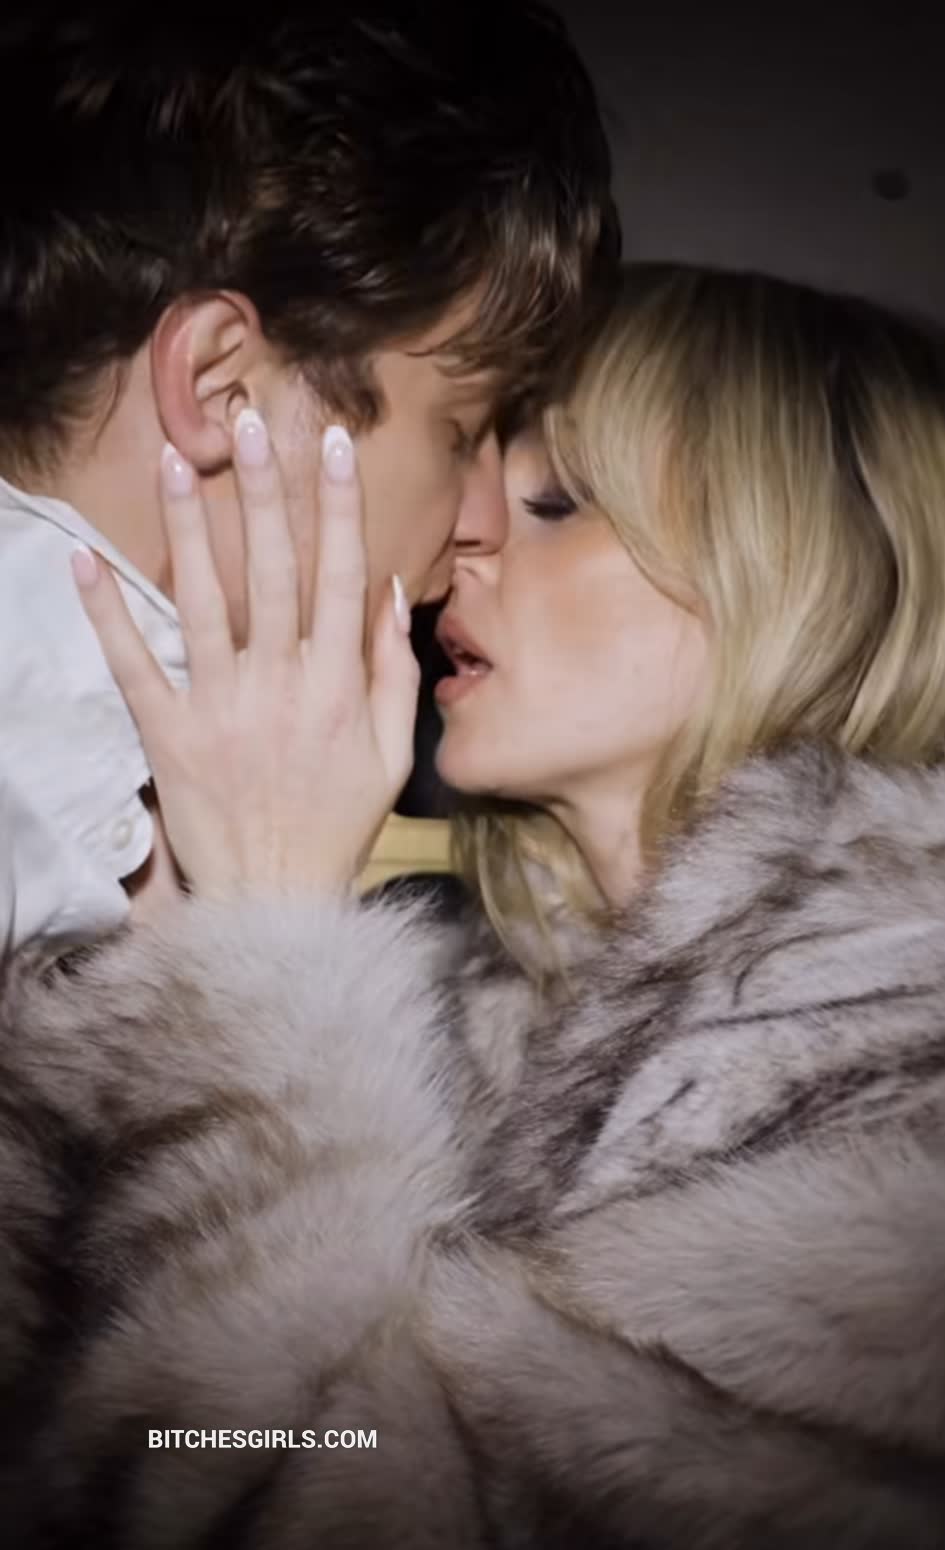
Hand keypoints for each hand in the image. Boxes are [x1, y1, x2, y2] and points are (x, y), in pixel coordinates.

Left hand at [71, 410, 418, 899]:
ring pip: (202, 601)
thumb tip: (386, 592)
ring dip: (190, 527)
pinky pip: (134, 665)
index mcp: (337, 687)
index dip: (339, 507)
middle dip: (264, 491)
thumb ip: (393, 673)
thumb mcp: (394, 757)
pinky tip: (87, 560)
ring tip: (177, 460)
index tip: (334, 446)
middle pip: (271, 571)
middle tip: (250, 422)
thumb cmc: (341, 827)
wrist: (278, 901)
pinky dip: (109, 614)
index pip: (340, 576)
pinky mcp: (169, 735)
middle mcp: (280, 685)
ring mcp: (220, 708)